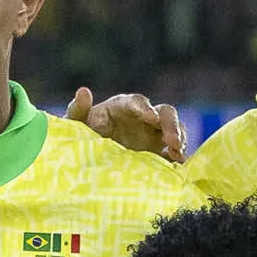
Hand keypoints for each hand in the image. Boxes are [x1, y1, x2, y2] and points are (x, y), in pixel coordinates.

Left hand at [62, 86, 187, 161]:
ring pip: (175, 129)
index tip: (150, 118)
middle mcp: (142, 118)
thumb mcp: (75, 126)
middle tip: (173, 141)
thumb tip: (84, 91)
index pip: (138, 102)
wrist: (84, 164)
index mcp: (122, 107)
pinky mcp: (159, 153)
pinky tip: (180, 165)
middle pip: (164, 113)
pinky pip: (175, 152)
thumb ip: (77, 110)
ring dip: (180, 138)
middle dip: (170, 124)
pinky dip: (180, 157)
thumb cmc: (79, 139)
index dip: (145, 108)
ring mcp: (153, 136)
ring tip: (178, 154)